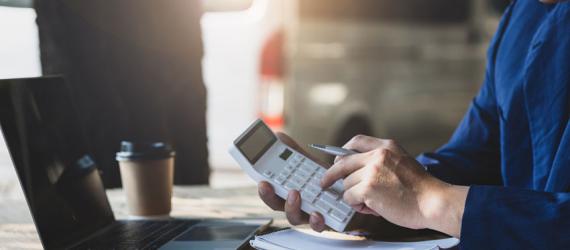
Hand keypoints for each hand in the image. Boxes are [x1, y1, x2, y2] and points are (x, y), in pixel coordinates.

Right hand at [257, 132, 328, 231]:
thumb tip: (278, 136)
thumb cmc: (325, 179)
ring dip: (291, 207)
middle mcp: (295, 205)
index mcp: (287, 190)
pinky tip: (317, 213)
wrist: (350, 189)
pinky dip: (316, 222)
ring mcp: (308, 215)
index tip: (262, 181)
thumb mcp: (308, 162)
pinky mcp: (326, 221)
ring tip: (295, 194)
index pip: (271, 192)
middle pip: (277, 206)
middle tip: (269, 186)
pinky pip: (318, 226)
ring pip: (294, 218)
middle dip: (270, 197)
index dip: (264, 190)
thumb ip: (293, 151)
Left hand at [321, 135, 468, 236]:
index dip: (342, 151)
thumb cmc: (420, 189)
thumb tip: (355, 170)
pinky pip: (349, 197)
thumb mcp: (402, 162)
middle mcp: (377, 155)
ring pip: (346, 183)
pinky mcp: (367, 188)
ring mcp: (371, 170)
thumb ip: (380, 161)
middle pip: (343, 162)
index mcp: (387, 146)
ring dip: (354, 196)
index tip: (336, 159)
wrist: (433, 202)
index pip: (356, 141)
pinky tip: (372, 207)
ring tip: (372, 202)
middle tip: (324, 182)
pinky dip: (357, 205)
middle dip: (330, 173)